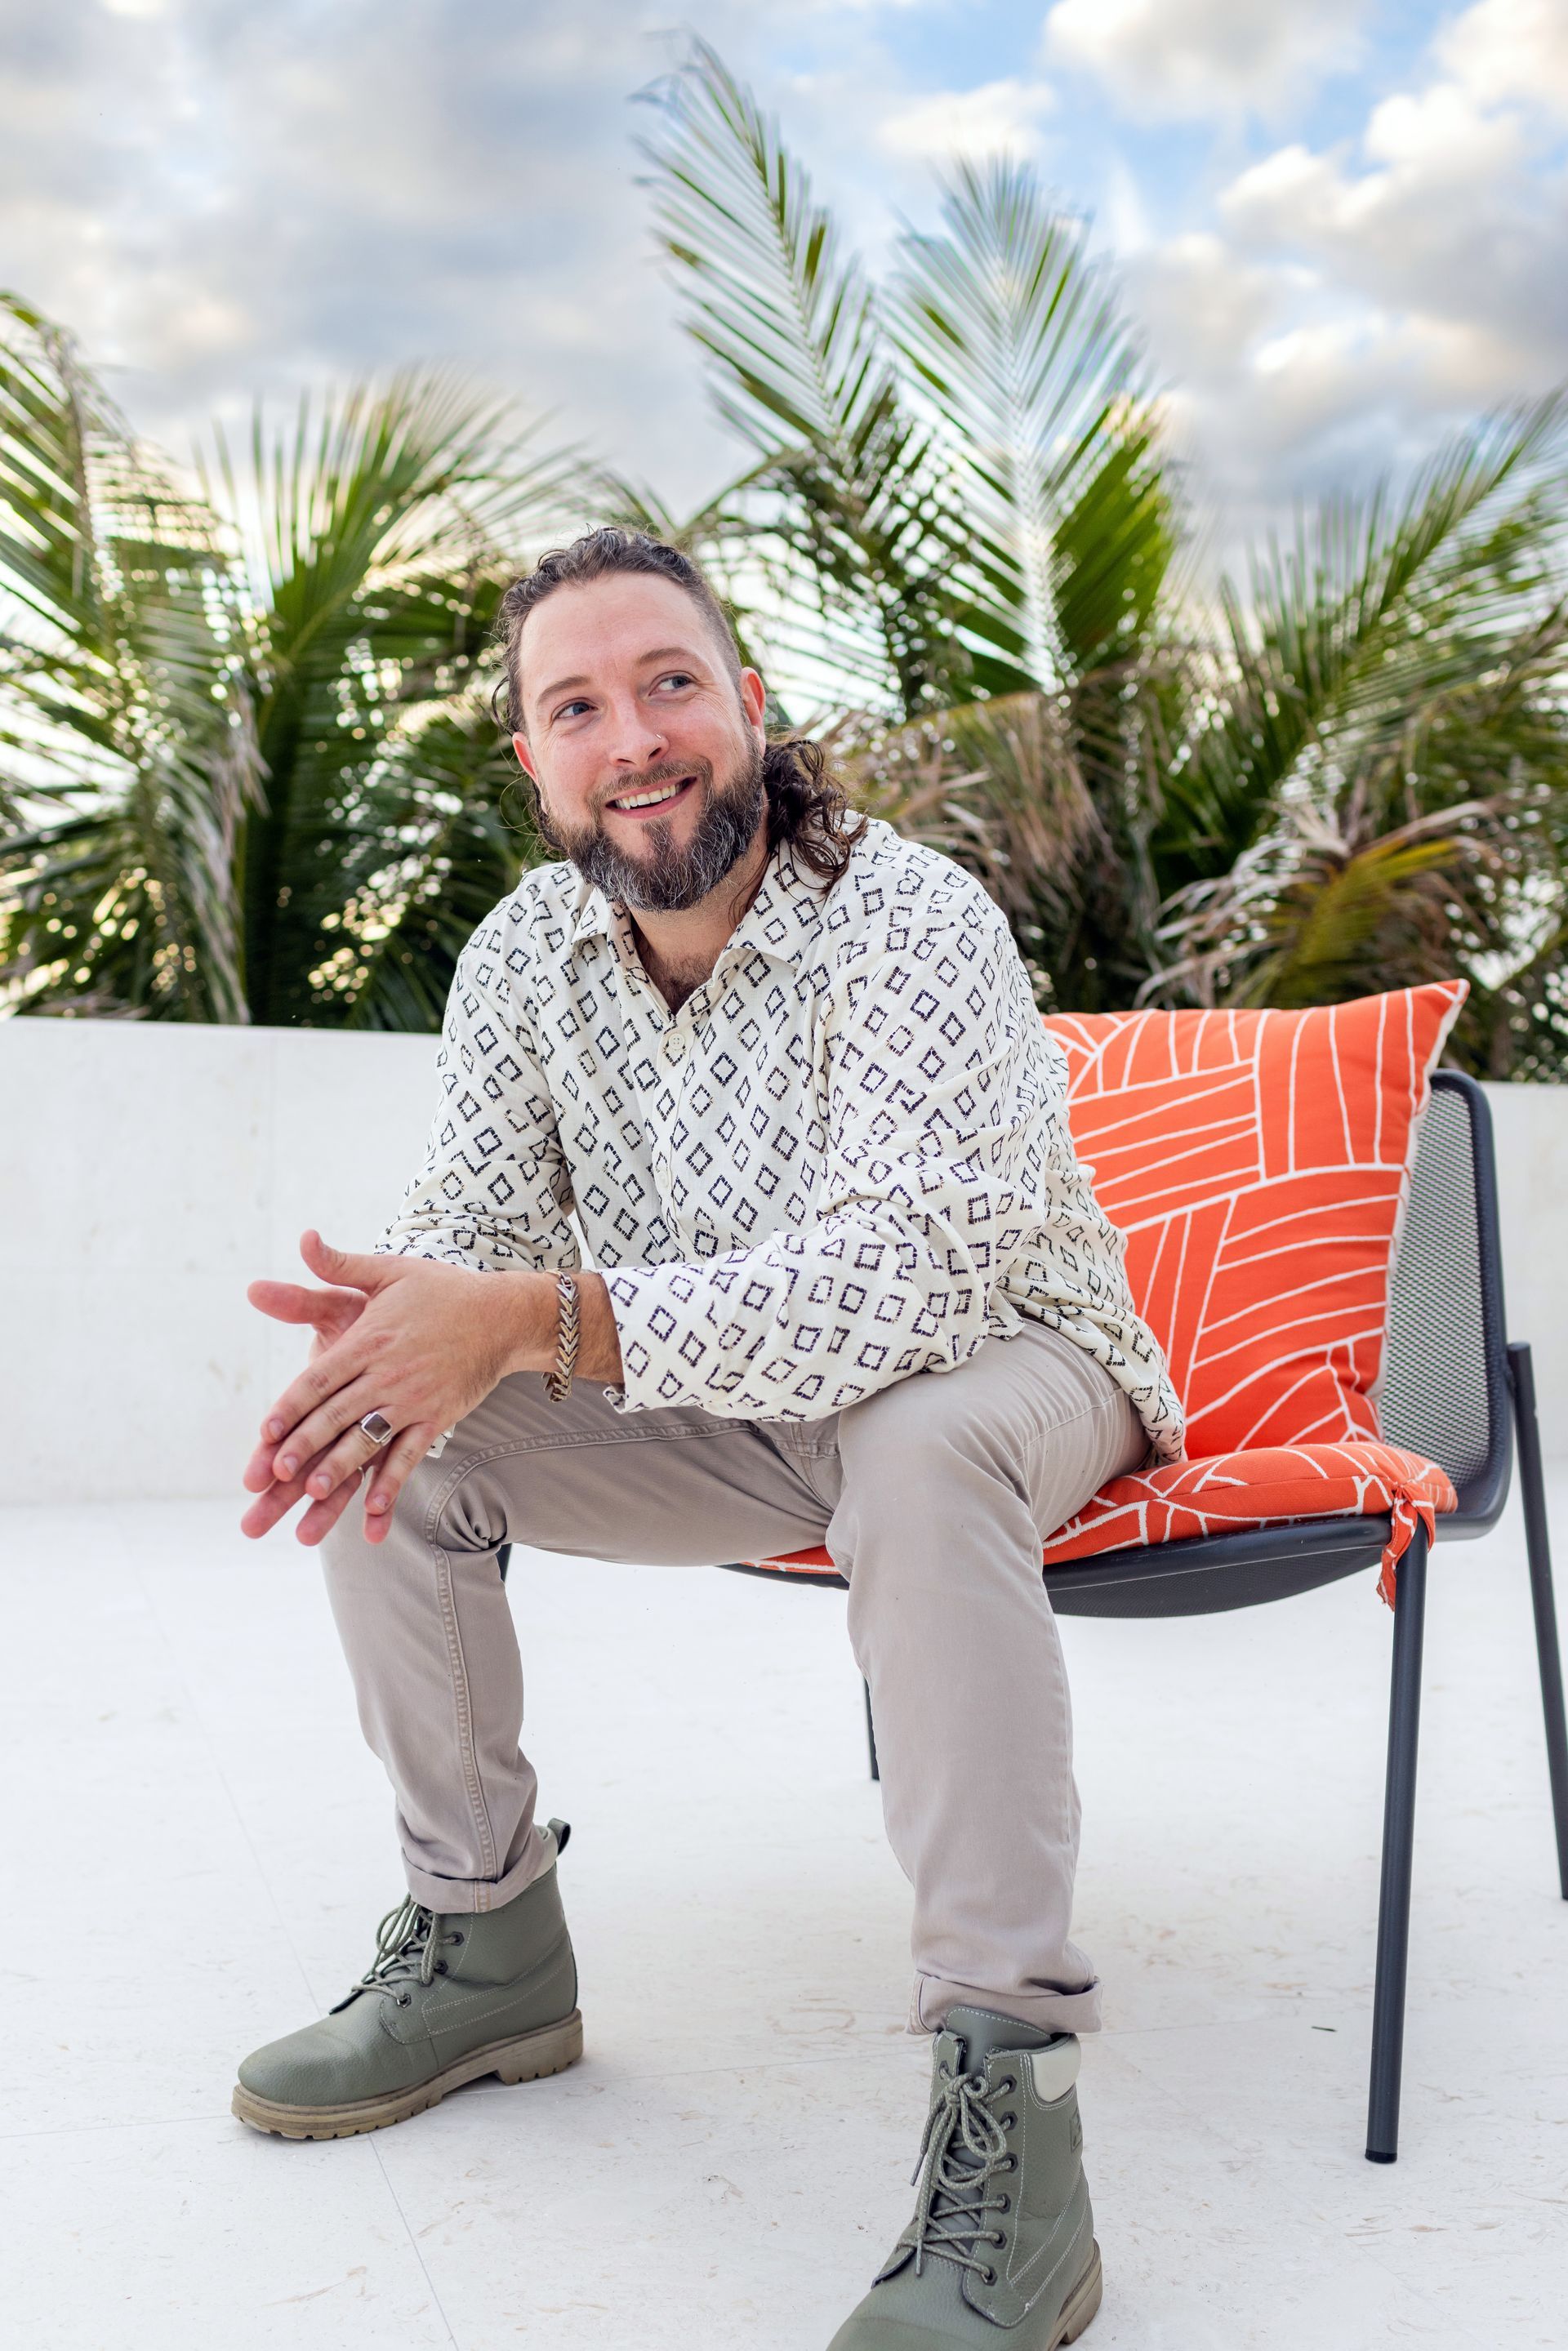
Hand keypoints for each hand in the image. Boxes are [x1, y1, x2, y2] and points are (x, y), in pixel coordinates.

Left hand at [240, 1231, 548, 1546]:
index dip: (290, 1406)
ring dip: (343, 1468)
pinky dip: (393, 1482)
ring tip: (316, 1493)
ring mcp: (414, 1398)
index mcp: (369, 1339)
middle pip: (338, 1414)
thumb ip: (339, 1264)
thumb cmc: (439, 1291)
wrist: (502, 1314)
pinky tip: (375, 1509)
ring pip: (370, 1438)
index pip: (320, 1378)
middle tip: (277, 1474)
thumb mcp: (388, 1270)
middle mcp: (388, 1372)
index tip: (266, 1432)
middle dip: (305, 1445)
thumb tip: (303, 1238)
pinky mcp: (437, 1417)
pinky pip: (411, 1454)